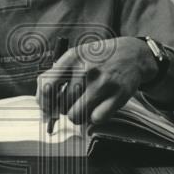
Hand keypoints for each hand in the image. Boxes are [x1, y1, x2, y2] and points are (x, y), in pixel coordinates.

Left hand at [36, 37, 158, 125]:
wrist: (132, 54)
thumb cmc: (98, 58)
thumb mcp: (76, 56)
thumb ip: (56, 75)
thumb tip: (42, 104)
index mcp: (72, 58)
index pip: (47, 86)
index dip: (44, 103)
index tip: (47, 109)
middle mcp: (86, 69)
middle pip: (61, 105)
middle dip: (64, 108)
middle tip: (74, 101)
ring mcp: (103, 83)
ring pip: (76, 116)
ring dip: (78, 115)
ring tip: (85, 104)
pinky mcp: (118, 96)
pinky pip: (95, 119)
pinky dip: (95, 118)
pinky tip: (99, 106)